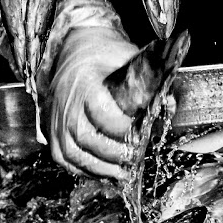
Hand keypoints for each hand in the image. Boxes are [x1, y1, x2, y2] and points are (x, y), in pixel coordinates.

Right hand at [42, 27, 140, 179]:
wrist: (74, 49)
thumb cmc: (104, 55)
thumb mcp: (129, 59)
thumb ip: (148, 82)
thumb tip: (170, 104)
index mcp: (86, 83)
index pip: (102, 112)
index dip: (122, 127)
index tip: (139, 132)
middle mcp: (67, 103)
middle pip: (86, 138)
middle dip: (113, 153)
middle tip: (135, 157)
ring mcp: (57, 118)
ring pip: (73, 153)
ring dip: (99, 168)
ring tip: (123, 172)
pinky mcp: (53, 130)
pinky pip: (63, 157)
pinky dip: (82, 169)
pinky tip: (102, 172)